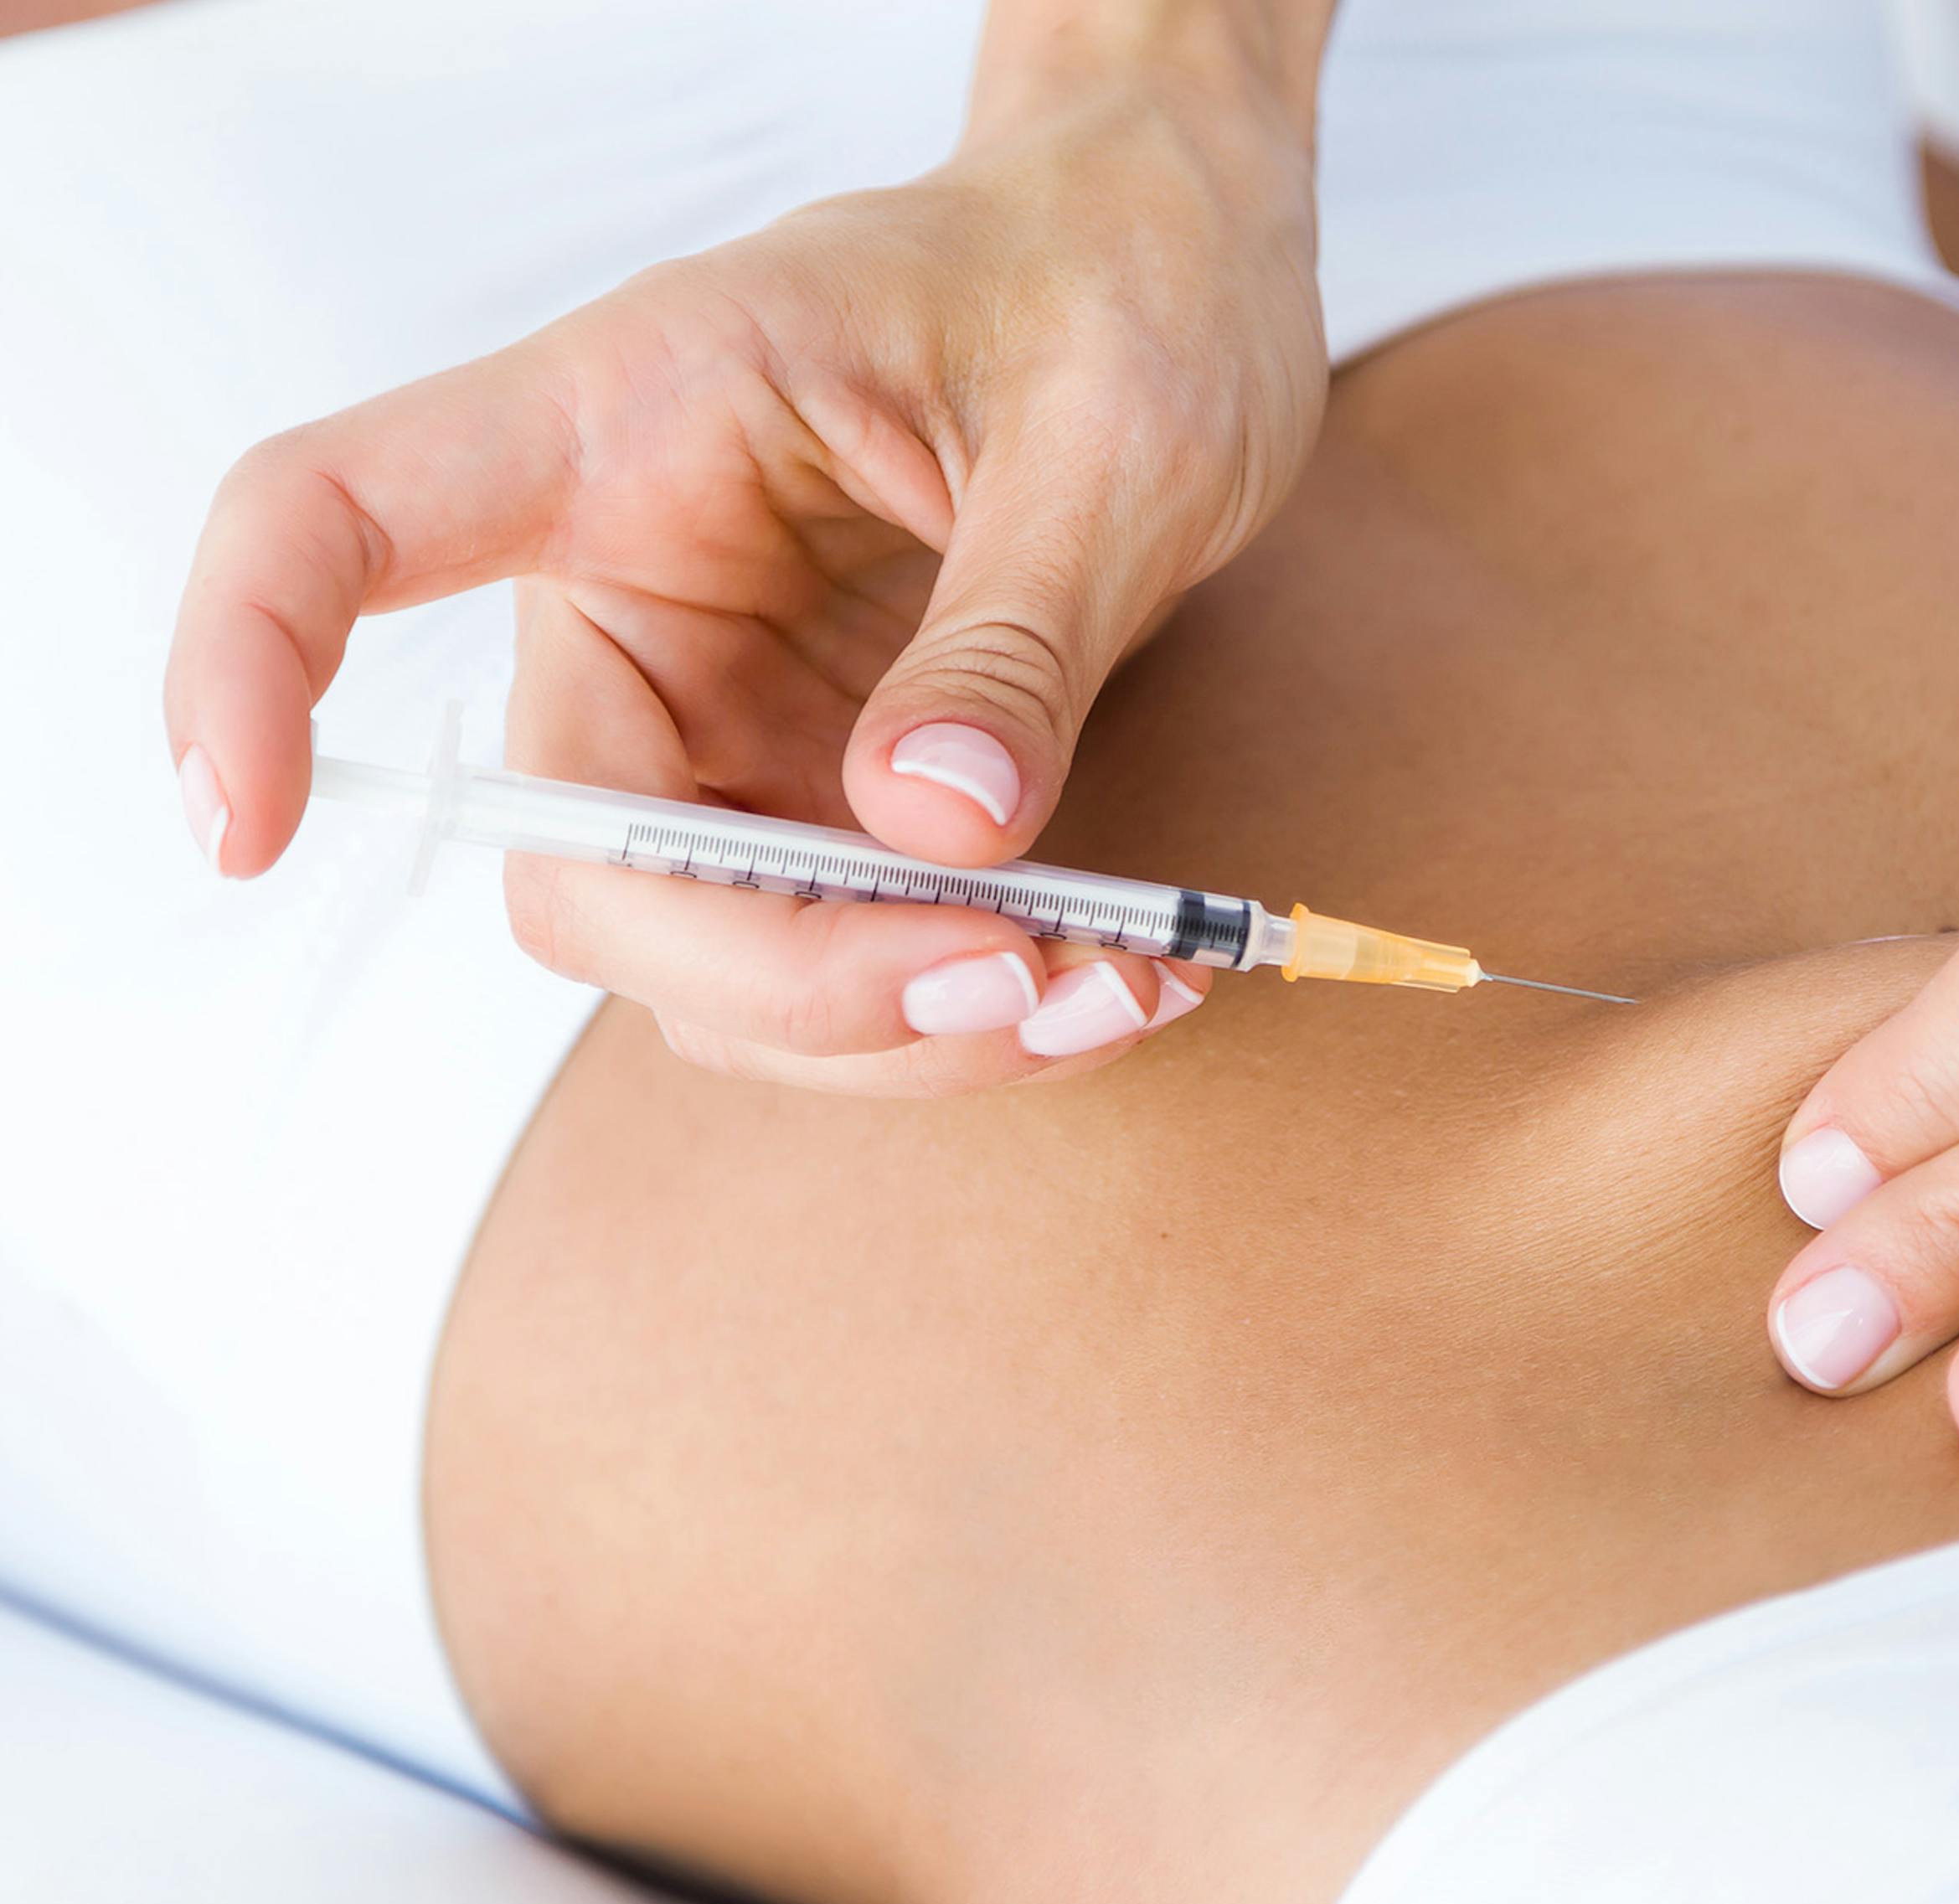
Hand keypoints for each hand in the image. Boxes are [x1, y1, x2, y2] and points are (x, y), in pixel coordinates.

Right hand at [164, 67, 1324, 1092]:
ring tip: (1126, 986)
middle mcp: (640, 601)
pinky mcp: (826, 804)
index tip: (246, 828)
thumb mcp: (1103, 434)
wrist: (1175, 284)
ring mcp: (724, 726)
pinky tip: (1122, 982)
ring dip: (908, 1027)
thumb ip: (1014, 635)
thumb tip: (936, 830)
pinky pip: (845, 963)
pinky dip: (973, 1006)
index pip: (335, 519)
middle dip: (787, 973)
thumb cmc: (1110, 287)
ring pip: (720, 967)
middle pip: (586, 866)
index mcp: (630, 428)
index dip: (247, 666)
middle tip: (1020, 972)